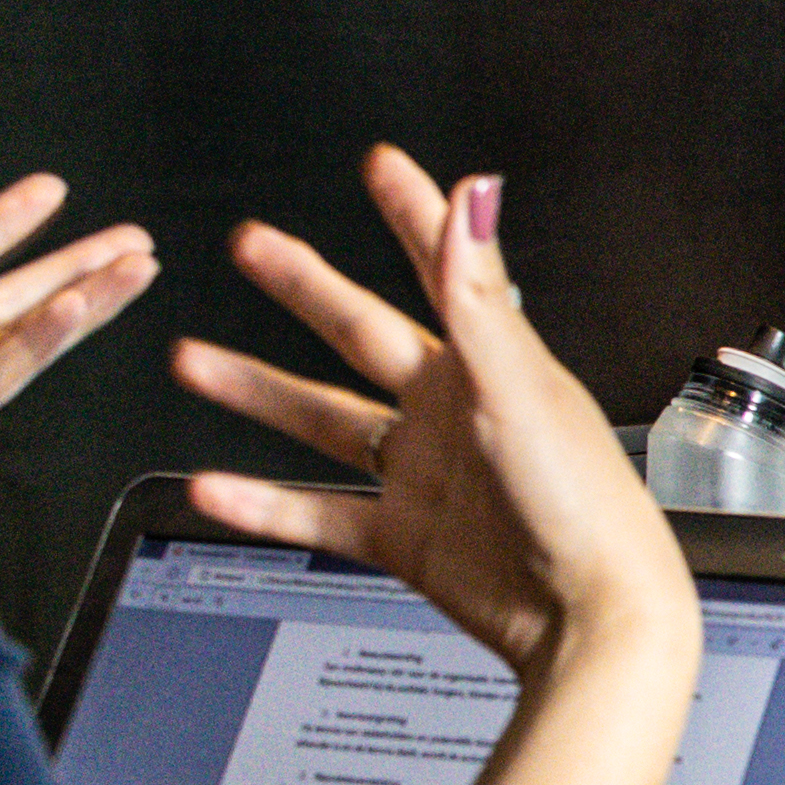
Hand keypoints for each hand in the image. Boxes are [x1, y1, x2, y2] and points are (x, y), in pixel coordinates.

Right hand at [169, 154, 696, 684]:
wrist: (593, 619)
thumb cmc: (586, 504)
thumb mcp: (522, 386)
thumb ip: (481, 293)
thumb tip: (476, 196)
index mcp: (489, 365)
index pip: (441, 268)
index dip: (410, 214)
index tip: (382, 165)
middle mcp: (451, 412)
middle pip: (357, 333)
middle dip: (302, 286)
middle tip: (250, 245)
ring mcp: (423, 474)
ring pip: (320, 420)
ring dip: (255, 390)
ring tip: (191, 359)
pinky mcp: (403, 538)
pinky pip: (317, 514)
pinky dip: (264, 503)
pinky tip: (214, 486)